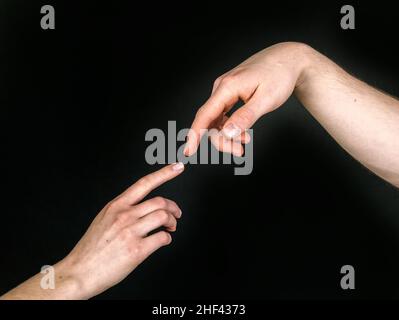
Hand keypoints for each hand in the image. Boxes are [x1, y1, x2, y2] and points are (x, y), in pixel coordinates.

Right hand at [1, 163, 184, 299]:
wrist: (79, 272)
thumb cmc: (91, 249)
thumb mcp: (104, 220)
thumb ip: (122, 211)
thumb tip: (143, 209)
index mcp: (116, 206)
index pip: (144, 183)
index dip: (164, 174)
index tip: (177, 167)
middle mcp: (124, 216)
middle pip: (160, 202)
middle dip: (173, 207)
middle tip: (176, 214)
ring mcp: (130, 232)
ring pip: (163, 217)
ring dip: (172, 222)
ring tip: (170, 228)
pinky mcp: (137, 250)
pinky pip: (162, 238)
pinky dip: (167, 238)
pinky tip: (162, 240)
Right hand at [184, 42, 310, 155]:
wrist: (289, 59)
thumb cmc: (280, 75)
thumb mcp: (266, 99)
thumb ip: (245, 117)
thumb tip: (227, 133)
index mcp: (227, 87)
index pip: (205, 115)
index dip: (195, 135)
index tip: (188, 151)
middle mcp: (222, 87)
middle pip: (210, 120)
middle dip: (221, 139)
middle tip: (239, 151)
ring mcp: (225, 89)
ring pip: (217, 118)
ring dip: (227, 134)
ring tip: (245, 143)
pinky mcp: (230, 92)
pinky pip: (223, 113)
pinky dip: (231, 126)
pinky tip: (243, 133)